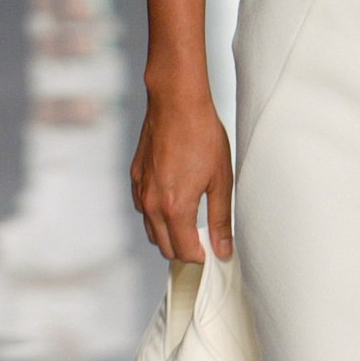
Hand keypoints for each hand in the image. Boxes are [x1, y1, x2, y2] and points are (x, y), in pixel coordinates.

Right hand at [130, 89, 233, 261]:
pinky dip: (156, 215)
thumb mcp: (221, 180)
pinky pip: (143, 209)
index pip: (185, 251)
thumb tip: (223, 248)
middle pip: (165, 247)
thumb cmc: (201, 134)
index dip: (201, 257)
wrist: (176, 103)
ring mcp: (140, 191)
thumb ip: (221, 219)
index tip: (212, 253)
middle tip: (204, 242)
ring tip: (190, 224)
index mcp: (176, 208)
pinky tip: (174, 202)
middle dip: (184, 250)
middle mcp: (152, 204)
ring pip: (151, 230)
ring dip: (169, 234)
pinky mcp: (135, 178)